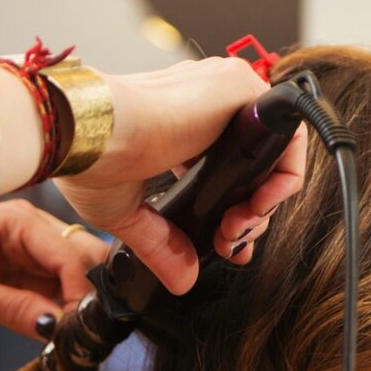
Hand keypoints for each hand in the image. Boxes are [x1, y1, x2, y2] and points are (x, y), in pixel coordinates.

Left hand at [0, 200, 109, 338]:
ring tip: (68, 335)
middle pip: (88, 260)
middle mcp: (35, 231)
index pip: (68, 254)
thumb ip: (11, 308)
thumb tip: (57, 326)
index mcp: (16, 221)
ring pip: (88, 278)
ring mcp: (41, 253)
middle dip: (90, 296)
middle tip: (78, 333)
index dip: (80, 291)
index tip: (77, 327)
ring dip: (84, 307)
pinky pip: (72, 294)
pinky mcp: (41, 276)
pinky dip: (73, 314)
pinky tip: (61, 331)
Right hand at [52, 56, 307, 294]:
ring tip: (234, 228)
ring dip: (263, 206)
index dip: (236, 215)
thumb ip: (162, 244)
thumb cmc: (87, 158)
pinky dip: (283, 181)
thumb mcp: (128, 212)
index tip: (225, 244)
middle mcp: (208, 105)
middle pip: (256, 170)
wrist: (82, 135)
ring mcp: (227, 94)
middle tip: (228, 240)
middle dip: (248, 218)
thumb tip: (180, 280)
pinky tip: (255, 206)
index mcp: (182, 127)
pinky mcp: (241, 89)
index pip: (231, 174)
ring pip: (274, 158)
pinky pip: (288, 138)